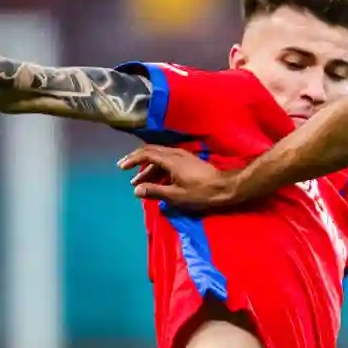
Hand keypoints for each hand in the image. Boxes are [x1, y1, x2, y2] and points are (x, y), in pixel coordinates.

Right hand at [118, 144, 240, 208]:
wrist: (226, 187)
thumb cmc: (201, 192)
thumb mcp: (176, 195)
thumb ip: (155, 191)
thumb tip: (136, 190)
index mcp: (171, 160)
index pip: (146, 154)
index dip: (132, 159)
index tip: (121, 167)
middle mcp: (176, 154)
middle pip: (152, 152)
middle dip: (137, 161)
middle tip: (125, 169)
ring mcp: (183, 156)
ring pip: (160, 158)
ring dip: (148, 168)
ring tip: (139, 183)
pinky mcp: (189, 162)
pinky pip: (168, 161)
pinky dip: (158, 169)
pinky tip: (156, 181)